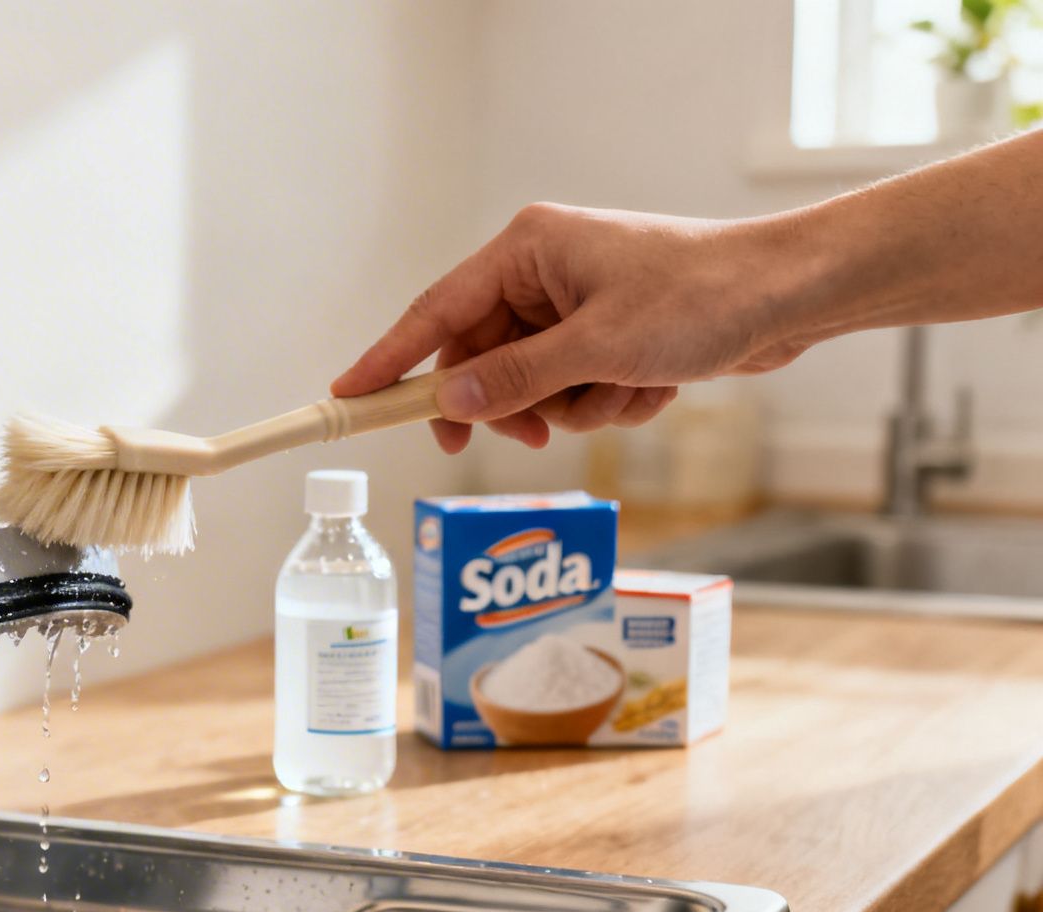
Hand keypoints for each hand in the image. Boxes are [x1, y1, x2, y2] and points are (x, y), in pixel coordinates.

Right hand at [333, 203, 812, 452]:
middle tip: (535, 434)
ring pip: (530, 385)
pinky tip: (652, 387)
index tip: (347, 397)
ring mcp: (574, 305)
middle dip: (515, 403)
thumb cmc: (702, 297)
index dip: (389, 360)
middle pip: (481, 359)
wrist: (791, 296)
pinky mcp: (605, 334)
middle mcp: (542, 271)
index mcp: (527, 249)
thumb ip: (514, 378)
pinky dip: (607, 401)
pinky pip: (573, 389)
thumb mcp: (598, 347)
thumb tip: (447, 404)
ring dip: (575, 406)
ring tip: (624, 394)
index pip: (434, 313)